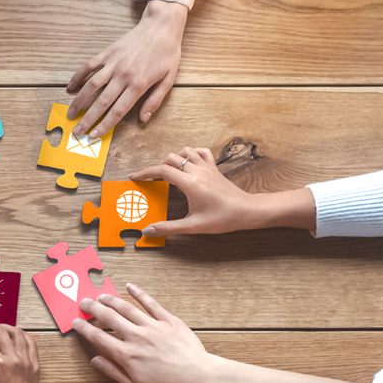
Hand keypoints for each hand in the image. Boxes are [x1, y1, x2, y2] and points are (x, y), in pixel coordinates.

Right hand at [66, 0, 187, 137]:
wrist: (161, 26)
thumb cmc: (167, 53)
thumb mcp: (168, 79)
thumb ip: (155, 100)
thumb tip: (143, 118)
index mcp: (138, 84)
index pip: (117, 111)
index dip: (104, 125)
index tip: (93, 135)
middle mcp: (123, 75)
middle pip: (101, 102)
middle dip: (87, 119)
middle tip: (77, 131)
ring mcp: (113, 63)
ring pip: (91, 85)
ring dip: (78, 101)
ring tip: (70, 113)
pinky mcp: (107, 53)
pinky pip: (89, 66)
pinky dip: (77, 77)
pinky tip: (70, 88)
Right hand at [73, 286, 367, 382]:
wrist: (200, 378)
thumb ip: (114, 372)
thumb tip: (96, 359)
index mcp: (126, 355)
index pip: (98, 337)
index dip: (84, 328)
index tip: (75, 321)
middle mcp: (136, 337)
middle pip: (108, 317)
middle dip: (93, 308)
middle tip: (83, 302)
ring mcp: (152, 326)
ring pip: (126, 307)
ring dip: (111, 299)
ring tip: (101, 295)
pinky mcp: (168, 320)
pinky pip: (150, 303)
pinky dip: (139, 293)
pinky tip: (129, 286)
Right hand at [131, 146, 316, 235]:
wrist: (247, 211)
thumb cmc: (223, 219)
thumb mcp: (194, 226)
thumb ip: (169, 228)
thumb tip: (148, 231)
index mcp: (191, 184)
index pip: (162, 170)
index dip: (145, 172)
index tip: (135, 177)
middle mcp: (198, 171)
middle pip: (171, 158)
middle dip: (156, 167)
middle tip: (148, 179)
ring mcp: (207, 167)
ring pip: (185, 152)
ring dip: (173, 158)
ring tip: (166, 171)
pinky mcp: (215, 168)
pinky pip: (201, 151)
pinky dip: (191, 153)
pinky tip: (188, 162)